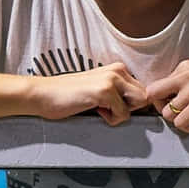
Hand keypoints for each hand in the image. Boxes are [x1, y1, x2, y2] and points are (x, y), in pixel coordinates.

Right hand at [30, 61, 148, 124]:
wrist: (43, 94)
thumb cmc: (67, 95)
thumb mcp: (98, 90)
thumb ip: (118, 94)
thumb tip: (138, 106)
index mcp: (117, 69)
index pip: (143, 89)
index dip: (134, 104)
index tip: (119, 109)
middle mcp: (117, 70)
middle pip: (145, 96)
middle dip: (130, 108)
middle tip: (108, 109)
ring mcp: (112, 79)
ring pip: (139, 103)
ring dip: (122, 112)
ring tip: (101, 109)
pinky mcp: (105, 90)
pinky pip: (123, 114)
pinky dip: (111, 119)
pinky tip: (94, 110)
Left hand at [144, 60, 188, 132]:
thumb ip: (182, 88)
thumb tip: (160, 103)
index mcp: (185, 67)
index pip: (156, 86)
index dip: (164, 100)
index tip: (181, 105)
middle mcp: (186, 74)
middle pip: (153, 95)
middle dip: (164, 108)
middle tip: (183, 113)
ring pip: (167, 114)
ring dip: (182, 120)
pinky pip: (180, 124)